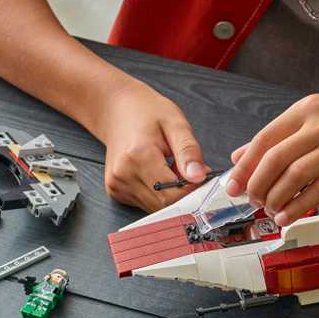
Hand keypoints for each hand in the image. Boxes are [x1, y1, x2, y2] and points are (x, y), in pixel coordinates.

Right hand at [91, 82, 209, 210]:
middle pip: (164, 204)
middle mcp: (123, 175)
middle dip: (182, 192)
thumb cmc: (146, 112)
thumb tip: (199, 176)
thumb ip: (188, 151)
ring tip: (171, 168)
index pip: (172, 193)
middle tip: (189, 170)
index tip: (202, 176)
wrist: (117, 110)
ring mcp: (117, 186)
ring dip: (170, 194)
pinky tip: (158, 174)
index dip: (192, 190)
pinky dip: (158, 194)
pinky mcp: (116, 192)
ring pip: (156, 207)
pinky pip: (146, 203)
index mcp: (138, 156)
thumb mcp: (176, 123)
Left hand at [225, 93, 318, 224]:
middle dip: (258, 185)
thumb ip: (277, 137)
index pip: (264, 139)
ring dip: (277, 198)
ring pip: (296, 176)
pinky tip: (288, 216)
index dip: (245, 166)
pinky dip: (299, 206)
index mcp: (306, 110)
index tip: (232, 186)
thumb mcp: (314, 118)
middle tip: (252, 201)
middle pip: (276, 159)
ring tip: (270, 210)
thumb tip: (238, 157)